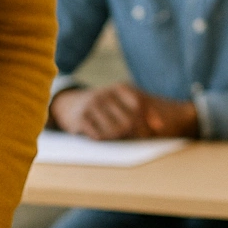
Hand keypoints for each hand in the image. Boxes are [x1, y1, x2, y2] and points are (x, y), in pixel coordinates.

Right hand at [50, 82, 198, 139]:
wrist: (68, 103)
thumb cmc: (104, 106)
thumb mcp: (122, 102)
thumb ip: (143, 111)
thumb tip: (160, 127)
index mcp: (120, 87)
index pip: (139, 105)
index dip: (148, 121)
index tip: (152, 131)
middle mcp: (105, 94)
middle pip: (129, 121)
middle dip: (136, 134)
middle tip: (137, 140)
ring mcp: (91, 105)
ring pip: (115, 131)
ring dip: (119, 139)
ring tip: (119, 138)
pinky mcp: (80, 118)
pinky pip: (99, 136)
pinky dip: (104, 140)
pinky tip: (103, 137)